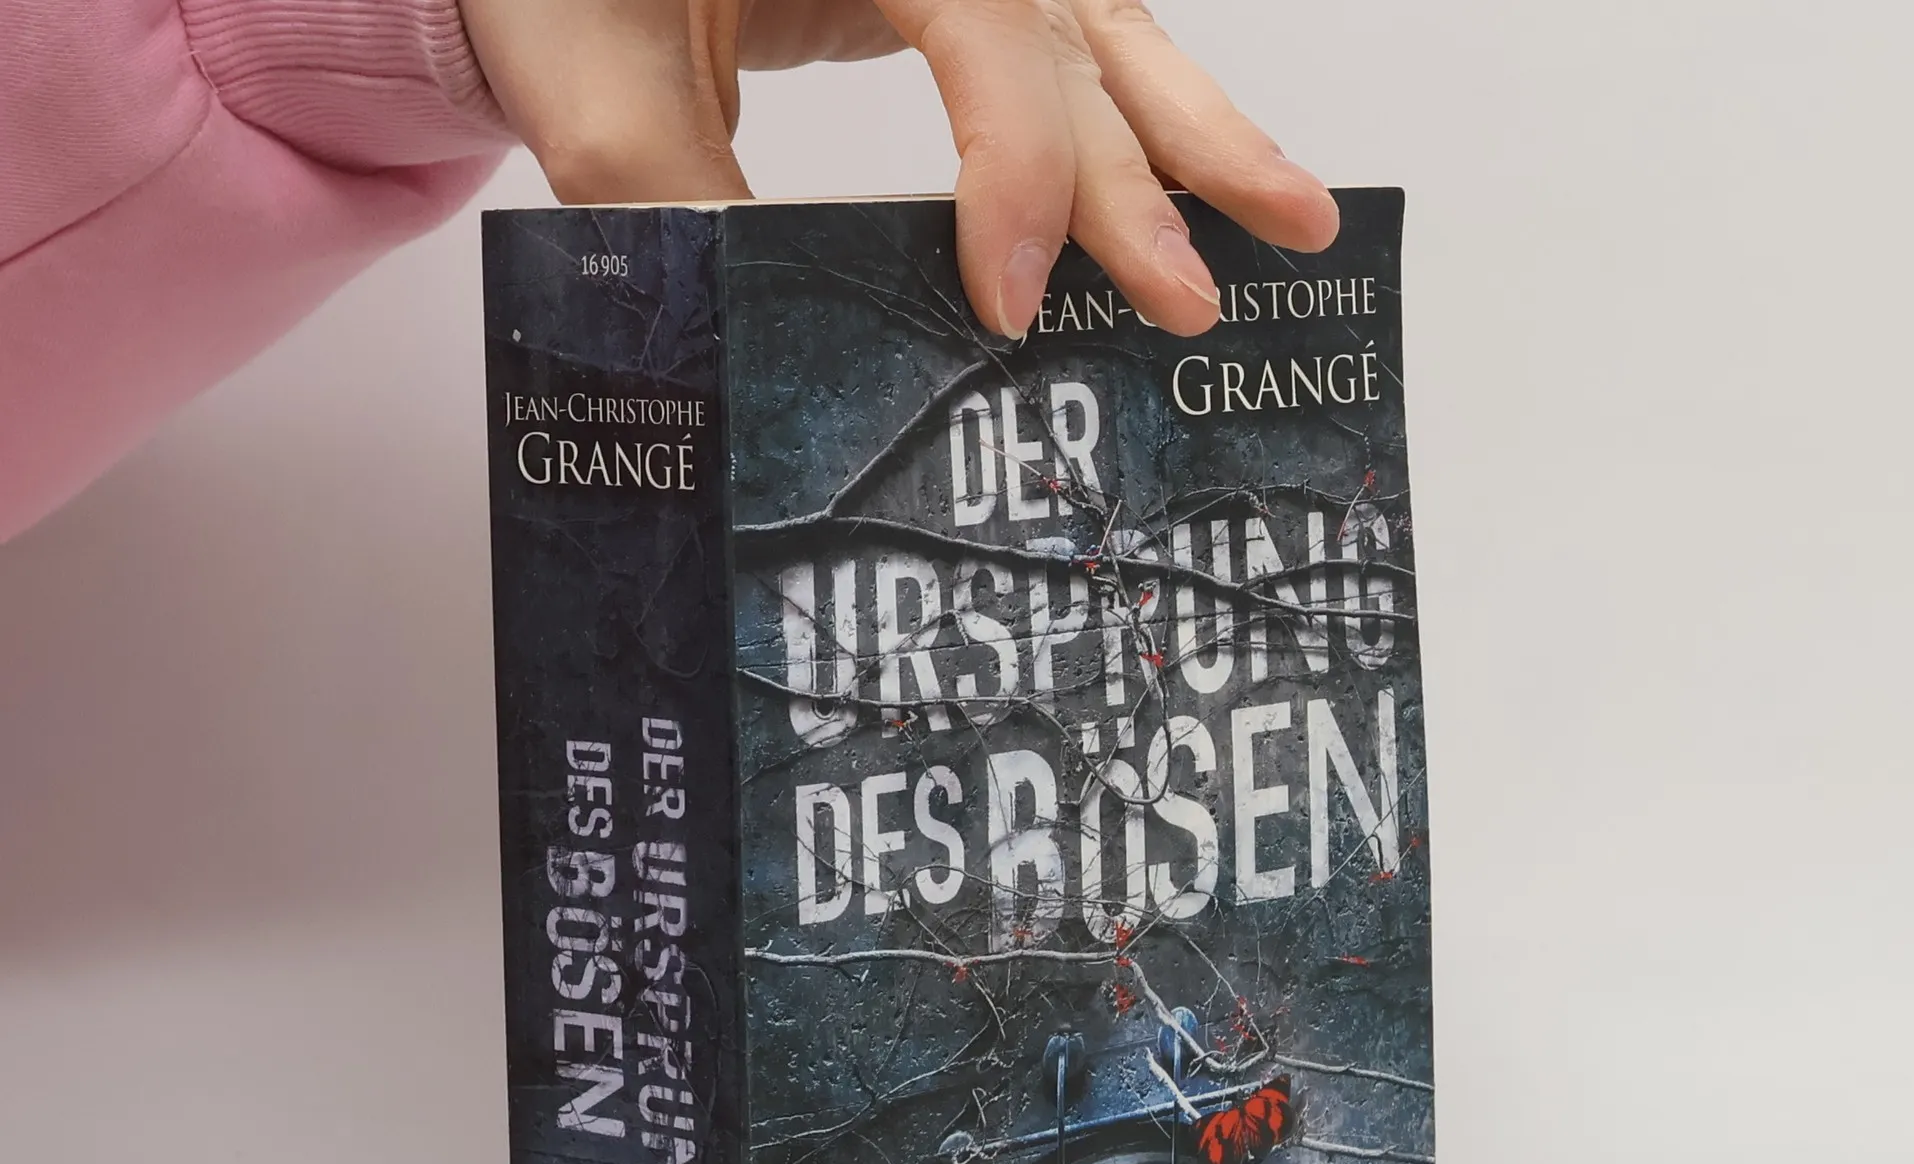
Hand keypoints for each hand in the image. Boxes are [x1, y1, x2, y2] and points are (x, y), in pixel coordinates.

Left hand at [457, 0, 1339, 338]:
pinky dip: (1147, 112)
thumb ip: (688, 212)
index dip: (1014, 167)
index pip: (983, 27)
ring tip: (1299, 222)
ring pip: (1105, 28)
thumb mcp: (600, 94)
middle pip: (1070, 34)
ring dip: (1199, 133)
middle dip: (1143, 175)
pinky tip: (1210, 175)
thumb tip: (779, 366)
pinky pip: (1077, 41)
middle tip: (1191, 303)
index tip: (1008, 303)